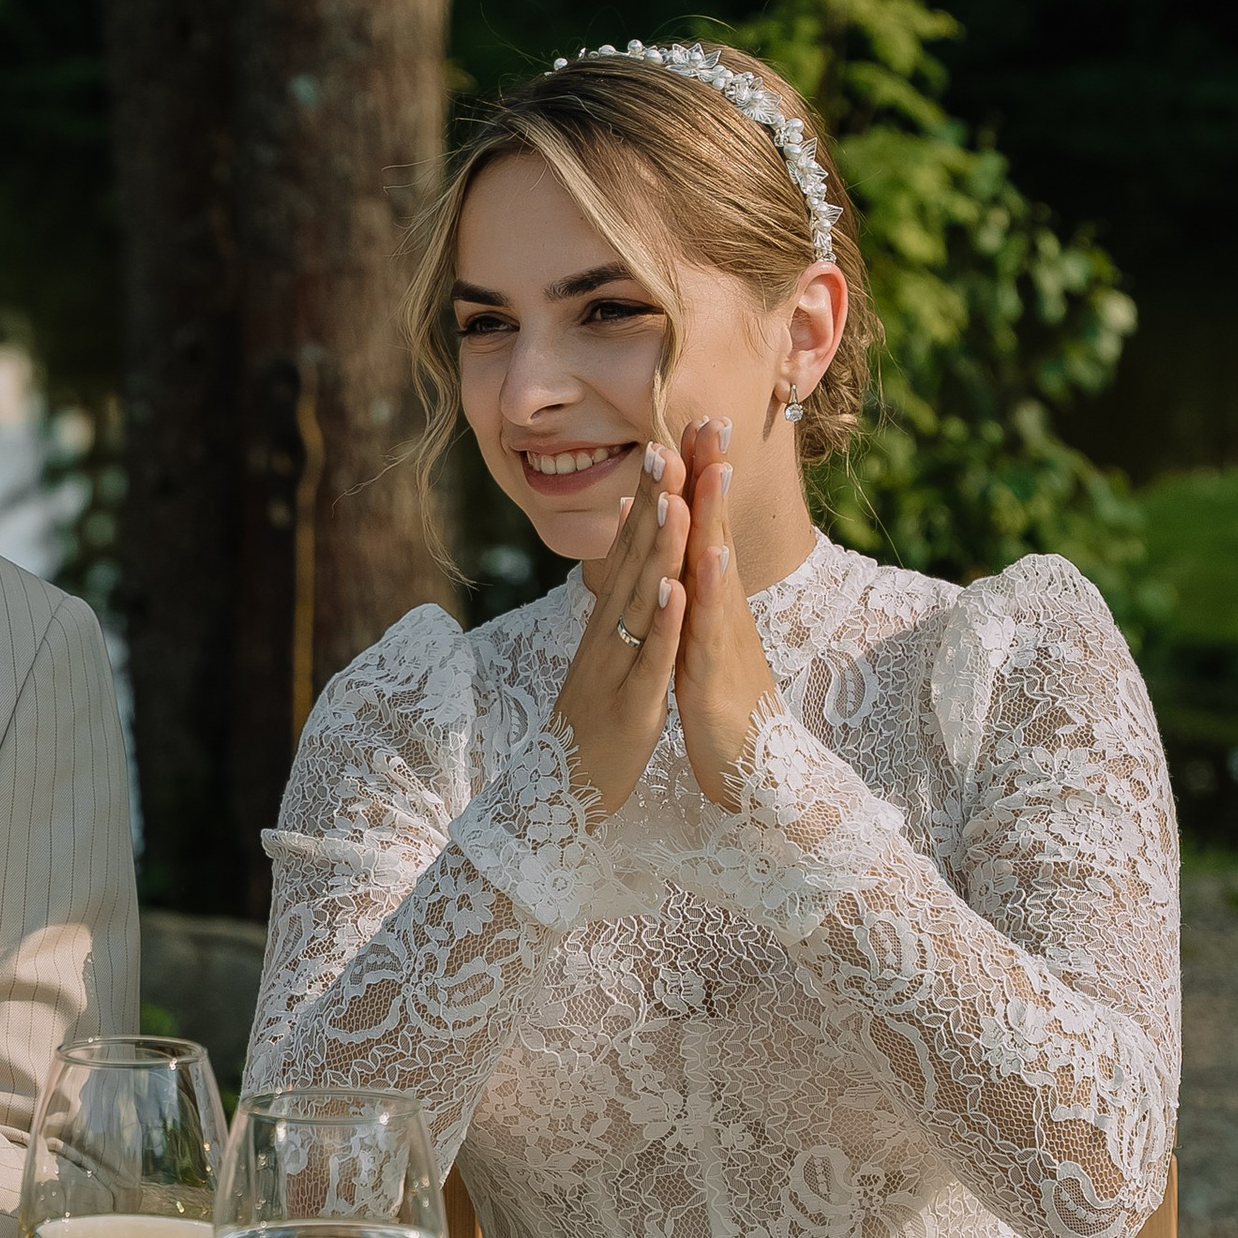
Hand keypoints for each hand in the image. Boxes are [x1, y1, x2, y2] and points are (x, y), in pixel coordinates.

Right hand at [554, 442, 689, 817]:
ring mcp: (617, 665)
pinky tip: (674, 587)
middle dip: (654, 502)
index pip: (632, 549)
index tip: (667, 444)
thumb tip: (626, 564)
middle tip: (667, 443)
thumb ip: (616, 612)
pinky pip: (648, 656)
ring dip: (659, 547)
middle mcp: (608, 633)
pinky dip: (661, 621)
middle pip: (634, 558)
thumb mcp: (606, 659)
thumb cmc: (593, 726)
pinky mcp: (631, 703)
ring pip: (641, 598)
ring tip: (676, 498)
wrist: (561, 794)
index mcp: (609, 622)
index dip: (650, 498)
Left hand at [673, 417, 778, 807]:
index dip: (699, 473)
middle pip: (716, 529)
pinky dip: (710, 591)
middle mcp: (723, 607)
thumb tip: (684, 548)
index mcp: (712, 597)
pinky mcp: (714, 672)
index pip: (703, 524)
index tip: (694, 419)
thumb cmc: (723, 702)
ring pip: (716, 569)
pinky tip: (711, 559)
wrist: (750, 769)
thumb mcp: (703, 636)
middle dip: (711, 474)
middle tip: (711, 417)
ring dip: (714, 519)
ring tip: (713, 469)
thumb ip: (696, 591)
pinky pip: (710, 626)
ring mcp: (722, 636)